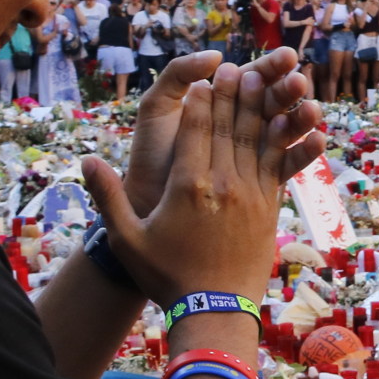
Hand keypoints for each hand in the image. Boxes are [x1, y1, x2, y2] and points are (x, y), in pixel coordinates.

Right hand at [84, 62, 322, 304]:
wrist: (215, 311)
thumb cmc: (166, 277)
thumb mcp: (127, 240)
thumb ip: (106, 197)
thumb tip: (84, 160)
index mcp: (188, 186)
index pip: (196, 130)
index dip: (201, 100)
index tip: (203, 77)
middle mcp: (224, 184)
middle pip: (230, 127)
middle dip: (233, 94)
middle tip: (237, 67)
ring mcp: (251, 195)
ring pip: (258, 140)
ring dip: (260, 108)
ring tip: (262, 81)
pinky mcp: (270, 208)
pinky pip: (280, 165)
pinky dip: (286, 140)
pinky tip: (293, 121)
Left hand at [123, 47, 309, 217]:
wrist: (147, 200)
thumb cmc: (152, 154)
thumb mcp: (158, 106)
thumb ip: (178, 74)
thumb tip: (216, 55)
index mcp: (222, 102)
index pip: (252, 77)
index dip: (271, 67)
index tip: (288, 57)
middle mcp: (242, 124)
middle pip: (273, 102)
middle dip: (289, 90)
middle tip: (300, 82)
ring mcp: (254, 152)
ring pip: (285, 131)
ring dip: (301, 119)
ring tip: (312, 110)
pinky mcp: (262, 181)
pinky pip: (287, 165)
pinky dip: (304, 153)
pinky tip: (317, 141)